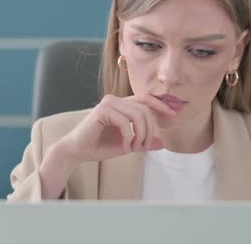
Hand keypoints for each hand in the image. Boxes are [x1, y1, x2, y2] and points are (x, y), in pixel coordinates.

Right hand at [57, 93, 176, 161]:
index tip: (173, 116)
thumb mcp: (127, 145)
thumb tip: (162, 143)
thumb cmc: (99, 146)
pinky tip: (125, 147)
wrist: (76, 151)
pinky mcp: (102, 110)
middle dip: (150, 130)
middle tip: (144, 147)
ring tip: (135, 148)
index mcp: (122, 104)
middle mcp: (115, 100)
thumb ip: (143, 142)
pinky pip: (126, 122)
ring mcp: (108, 103)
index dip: (161, 105)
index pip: (146, 99)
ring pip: (138, 115)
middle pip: (145, 109)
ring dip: (141, 135)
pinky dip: (129, 137)